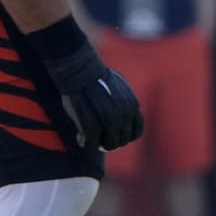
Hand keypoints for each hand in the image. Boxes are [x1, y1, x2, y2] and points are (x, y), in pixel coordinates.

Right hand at [27, 16, 143, 151]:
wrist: (79, 70)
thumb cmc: (95, 77)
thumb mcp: (120, 88)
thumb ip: (125, 104)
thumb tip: (126, 117)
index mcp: (132, 107)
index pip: (136, 133)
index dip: (125, 136)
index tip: (114, 134)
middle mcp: (124, 116)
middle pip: (122, 141)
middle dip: (110, 141)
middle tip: (98, 138)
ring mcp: (108, 121)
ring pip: (109, 145)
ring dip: (98, 144)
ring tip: (88, 138)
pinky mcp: (92, 124)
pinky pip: (91, 143)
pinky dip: (85, 143)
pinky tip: (80, 138)